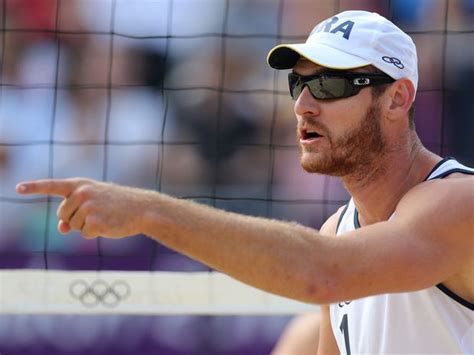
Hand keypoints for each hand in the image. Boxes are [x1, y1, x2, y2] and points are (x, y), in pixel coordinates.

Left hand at [16, 178, 146, 238]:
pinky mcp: (95, 222)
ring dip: (86, 226)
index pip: (53, 185)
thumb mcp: (94, 202)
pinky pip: (85, 234)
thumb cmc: (118, 204)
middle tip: (98, 212)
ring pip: (73, 226)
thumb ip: (74, 211)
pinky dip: (95, 233)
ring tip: (106, 216)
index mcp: (80, 184)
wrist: (142, 208)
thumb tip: (61, 229)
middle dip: (75, 218)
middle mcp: (82, 193)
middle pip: (62, 214)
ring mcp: (88, 208)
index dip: (34, 187)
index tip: (17, 188)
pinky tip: (109, 225)